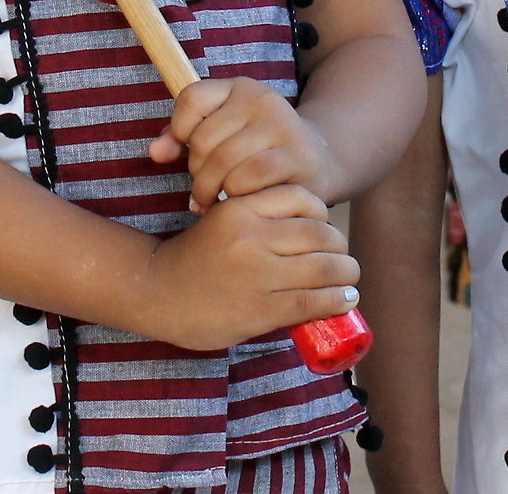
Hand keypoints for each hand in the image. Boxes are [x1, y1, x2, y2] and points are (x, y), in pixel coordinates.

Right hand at [133, 185, 359, 351]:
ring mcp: (256, 274)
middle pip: (319, 233)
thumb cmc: (197, 256)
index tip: (325, 227)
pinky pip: (311, 301)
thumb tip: (315, 227)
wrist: (158, 292)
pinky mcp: (259, 309)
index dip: (323, 213)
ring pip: (323, 268)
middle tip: (343, 258)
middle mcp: (250, 236)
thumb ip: (261, 217)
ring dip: (346, 274)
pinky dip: (336, 300)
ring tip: (349, 279)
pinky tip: (344, 299)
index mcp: (240, 207)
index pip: (301, 198)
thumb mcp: (223, 219)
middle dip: (340, 247)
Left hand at [150, 77, 336, 212]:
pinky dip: (235, 195)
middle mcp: (262, 100)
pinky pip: (249, 179)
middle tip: (203, 187)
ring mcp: (281, 127)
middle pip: (204, 139)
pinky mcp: (296, 158)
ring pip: (224, 161)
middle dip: (196, 171)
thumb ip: (182, 138)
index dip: (179, 130)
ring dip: (212, 189)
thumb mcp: (221, 132)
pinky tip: (237, 202)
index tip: (189, 150)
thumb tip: (155, 153)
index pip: (191, 99)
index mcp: (239, 87)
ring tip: (215, 198)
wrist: (318, 160)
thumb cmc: (256, 149)